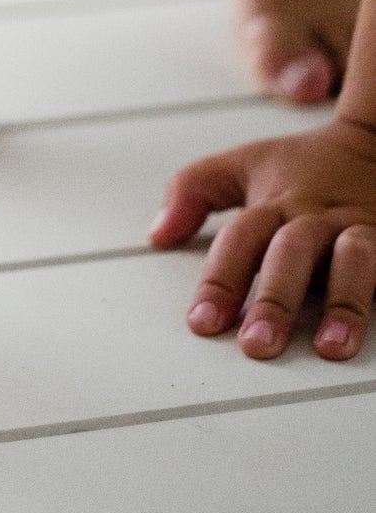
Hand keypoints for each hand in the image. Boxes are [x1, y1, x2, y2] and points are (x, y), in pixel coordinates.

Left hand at [151, 118, 375, 361]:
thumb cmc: (305, 165)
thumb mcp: (243, 165)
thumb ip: (193, 191)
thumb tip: (158, 235)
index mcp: (276, 203)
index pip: (241, 241)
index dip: (221, 281)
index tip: (203, 324)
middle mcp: (317, 219)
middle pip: (292, 254)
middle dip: (275, 300)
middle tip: (258, 346)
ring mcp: (363, 230)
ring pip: (354, 262)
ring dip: (343, 304)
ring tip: (332, 347)